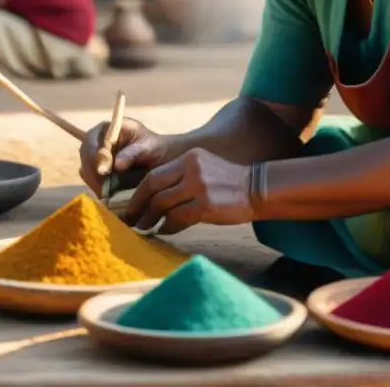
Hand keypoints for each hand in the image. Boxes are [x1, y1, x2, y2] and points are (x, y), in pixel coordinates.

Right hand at [79, 117, 169, 195]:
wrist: (160, 159)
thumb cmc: (155, 148)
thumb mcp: (148, 147)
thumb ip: (133, 153)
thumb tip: (117, 165)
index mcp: (110, 128)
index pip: (92, 138)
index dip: (93, 153)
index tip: (101, 170)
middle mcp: (99, 140)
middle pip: (85, 154)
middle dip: (92, 171)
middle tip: (102, 187)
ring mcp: (97, 155)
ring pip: (86, 167)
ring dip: (93, 181)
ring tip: (105, 193)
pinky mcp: (99, 170)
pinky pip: (91, 178)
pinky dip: (97, 186)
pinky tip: (106, 194)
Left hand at [123, 148, 254, 234]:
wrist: (259, 188)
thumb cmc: (229, 184)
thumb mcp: (205, 169)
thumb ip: (181, 178)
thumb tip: (155, 199)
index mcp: (190, 157)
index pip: (154, 175)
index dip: (138, 193)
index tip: (131, 206)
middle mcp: (192, 168)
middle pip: (152, 187)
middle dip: (137, 206)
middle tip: (129, 220)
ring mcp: (199, 186)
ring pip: (162, 204)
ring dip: (150, 219)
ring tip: (144, 228)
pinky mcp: (206, 205)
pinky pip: (177, 218)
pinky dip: (167, 227)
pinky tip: (164, 231)